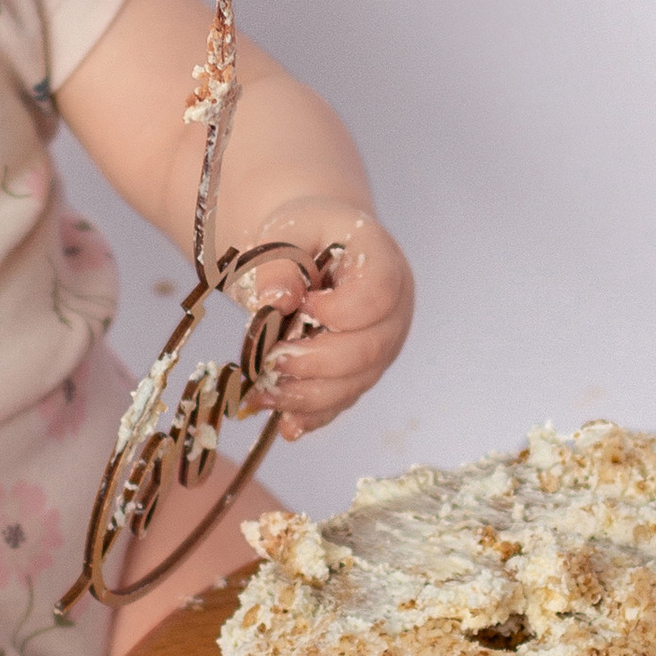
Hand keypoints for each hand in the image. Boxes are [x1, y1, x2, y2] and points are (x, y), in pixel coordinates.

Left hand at [236, 197, 414, 441]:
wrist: (313, 248)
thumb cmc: (301, 235)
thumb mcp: (283, 231)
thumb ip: (278, 261)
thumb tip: (278, 301)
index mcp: (382, 262)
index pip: (378, 294)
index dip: (339, 310)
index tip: (302, 303)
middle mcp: (394, 309)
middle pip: (369, 349)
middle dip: (315, 363)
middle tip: (270, 361)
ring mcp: (381, 345)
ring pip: (355, 384)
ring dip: (307, 396)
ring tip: (262, 393)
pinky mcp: (360, 372)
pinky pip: (342, 401)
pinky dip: (311, 415)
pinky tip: (284, 424)